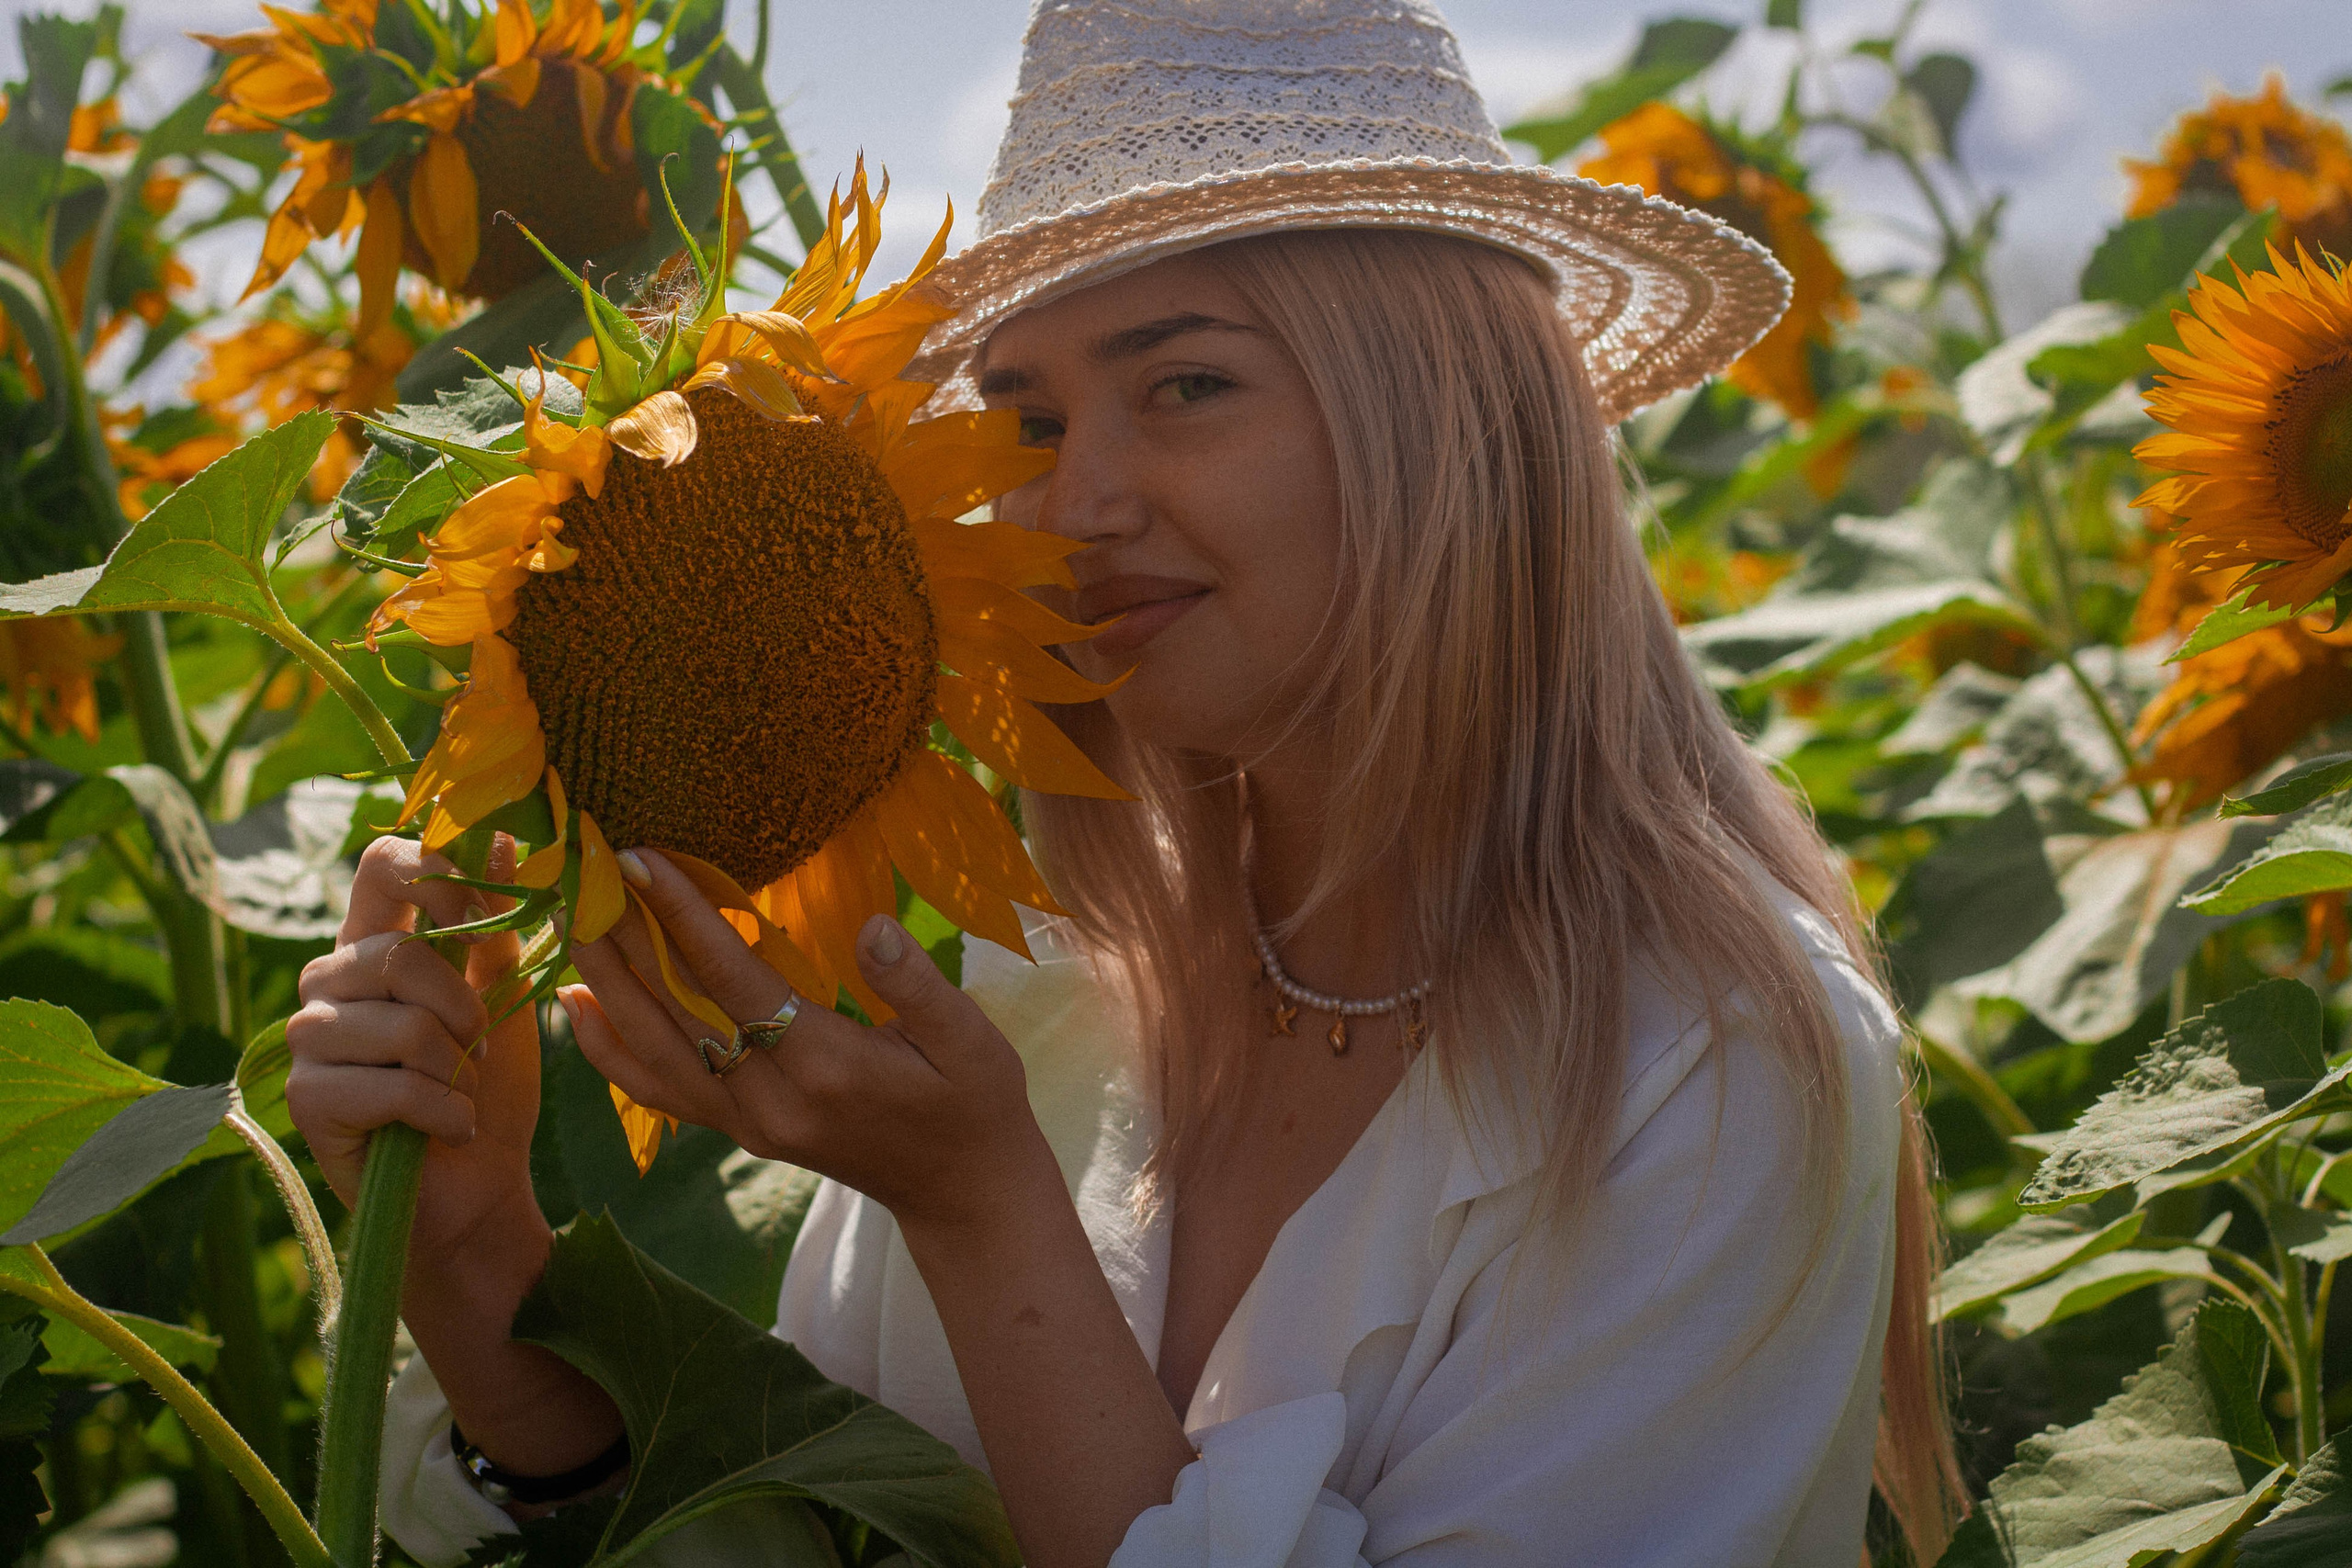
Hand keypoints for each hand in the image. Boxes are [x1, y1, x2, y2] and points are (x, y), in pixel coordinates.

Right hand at [286, 834, 544, 1260]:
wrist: (481, 1183)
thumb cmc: (491, 1083)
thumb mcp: (505, 992)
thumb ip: (496, 919)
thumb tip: (502, 830)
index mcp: (375, 942)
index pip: (380, 864)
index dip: (433, 872)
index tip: (481, 915)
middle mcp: (329, 980)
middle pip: (397, 953)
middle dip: (463, 1006)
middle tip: (481, 1047)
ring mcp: (309, 1038)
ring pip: (401, 1022)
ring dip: (457, 1066)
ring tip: (463, 1091)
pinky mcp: (307, 1098)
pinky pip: (394, 1083)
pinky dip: (445, 1110)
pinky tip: (450, 1128)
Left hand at [565, 849, 1052, 1234]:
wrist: (962, 1192)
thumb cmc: (973, 1102)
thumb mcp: (969, 1039)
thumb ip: (916, 983)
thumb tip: (872, 926)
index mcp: (825, 1065)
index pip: (732, 979)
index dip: (680, 915)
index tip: (637, 857)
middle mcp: (770, 1100)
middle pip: (672, 1012)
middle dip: (620, 938)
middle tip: (577, 872)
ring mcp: (747, 1123)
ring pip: (653, 1051)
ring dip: (604, 984)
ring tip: (566, 920)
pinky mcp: (740, 1131)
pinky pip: (657, 1091)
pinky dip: (608, 1050)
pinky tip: (578, 1005)